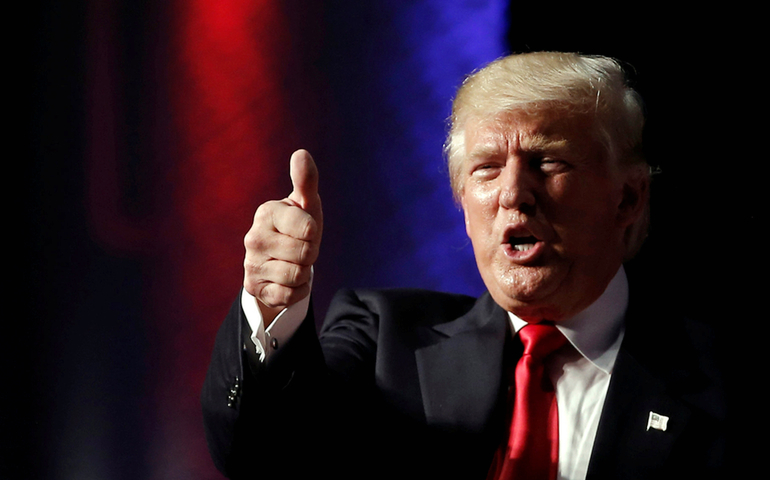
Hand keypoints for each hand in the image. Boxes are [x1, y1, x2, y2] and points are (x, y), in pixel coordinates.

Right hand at [243, 149, 322, 325]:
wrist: (280, 260)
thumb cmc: (297, 226)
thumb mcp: (306, 204)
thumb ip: (306, 180)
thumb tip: (301, 153)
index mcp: (266, 213)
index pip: (308, 230)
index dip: (313, 233)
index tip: (304, 230)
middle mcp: (253, 238)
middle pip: (306, 254)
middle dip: (310, 254)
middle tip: (299, 248)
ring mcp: (252, 265)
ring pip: (298, 276)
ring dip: (304, 273)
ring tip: (293, 262)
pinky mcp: (255, 289)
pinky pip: (290, 295)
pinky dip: (297, 291)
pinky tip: (286, 280)